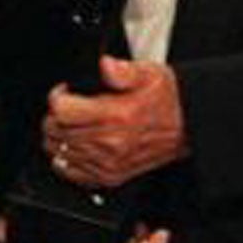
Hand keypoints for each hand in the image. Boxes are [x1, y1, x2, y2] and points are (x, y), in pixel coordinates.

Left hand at [42, 56, 187, 188]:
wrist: (187, 125)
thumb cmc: (167, 99)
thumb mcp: (148, 73)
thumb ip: (121, 69)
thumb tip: (105, 65)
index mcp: (116, 116)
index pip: (62, 110)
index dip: (58, 97)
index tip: (65, 92)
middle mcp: (110, 143)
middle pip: (56, 132)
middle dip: (54, 117)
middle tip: (67, 108)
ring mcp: (108, 163)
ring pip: (60, 153)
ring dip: (58, 138)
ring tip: (70, 126)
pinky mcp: (110, 177)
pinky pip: (72, 173)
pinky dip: (66, 160)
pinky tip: (74, 147)